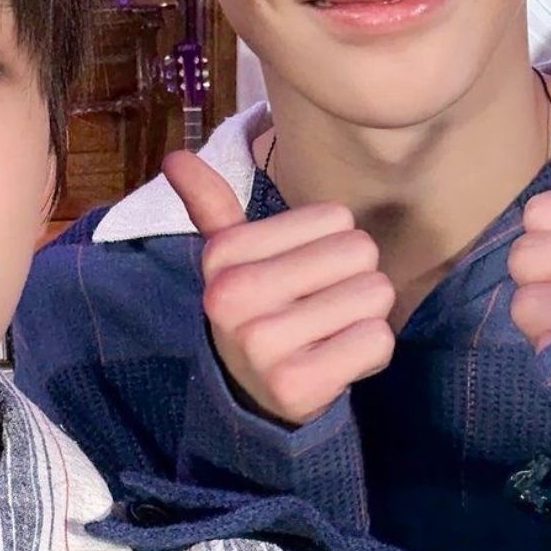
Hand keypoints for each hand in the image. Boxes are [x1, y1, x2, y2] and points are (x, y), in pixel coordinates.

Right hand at [164, 148, 395, 425]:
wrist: (248, 394)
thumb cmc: (255, 309)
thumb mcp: (229, 258)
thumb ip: (211, 203)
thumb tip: (174, 156)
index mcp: (224, 254)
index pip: (336, 217)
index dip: (331, 246)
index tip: (301, 277)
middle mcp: (235, 296)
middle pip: (360, 250)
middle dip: (354, 279)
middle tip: (319, 307)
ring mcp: (262, 344)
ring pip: (374, 293)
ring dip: (365, 315)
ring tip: (328, 333)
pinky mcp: (296, 385)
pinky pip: (376, 340)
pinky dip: (370, 352)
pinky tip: (337, 361)